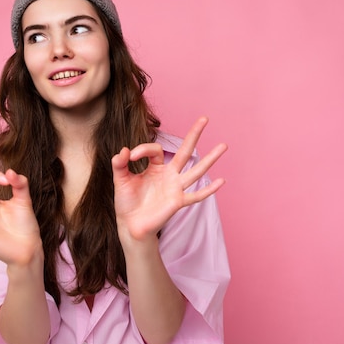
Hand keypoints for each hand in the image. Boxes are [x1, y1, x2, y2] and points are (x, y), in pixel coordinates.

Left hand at [111, 117, 226, 242]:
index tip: (130, 156)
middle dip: (194, 134)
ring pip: (196, 170)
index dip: (142, 149)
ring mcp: (175, 188)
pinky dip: (209, 190)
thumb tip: (123, 150)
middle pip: (185, 152)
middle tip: (204, 118)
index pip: (155, 150)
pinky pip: (196, 196)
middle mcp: (169, 175)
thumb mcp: (121, 180)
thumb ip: (120, 164)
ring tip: (224, 145)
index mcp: (155, 167)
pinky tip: (222, 181)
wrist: (130, 225)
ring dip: (210, 158)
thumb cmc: (126, 203)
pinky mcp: (178, 202)